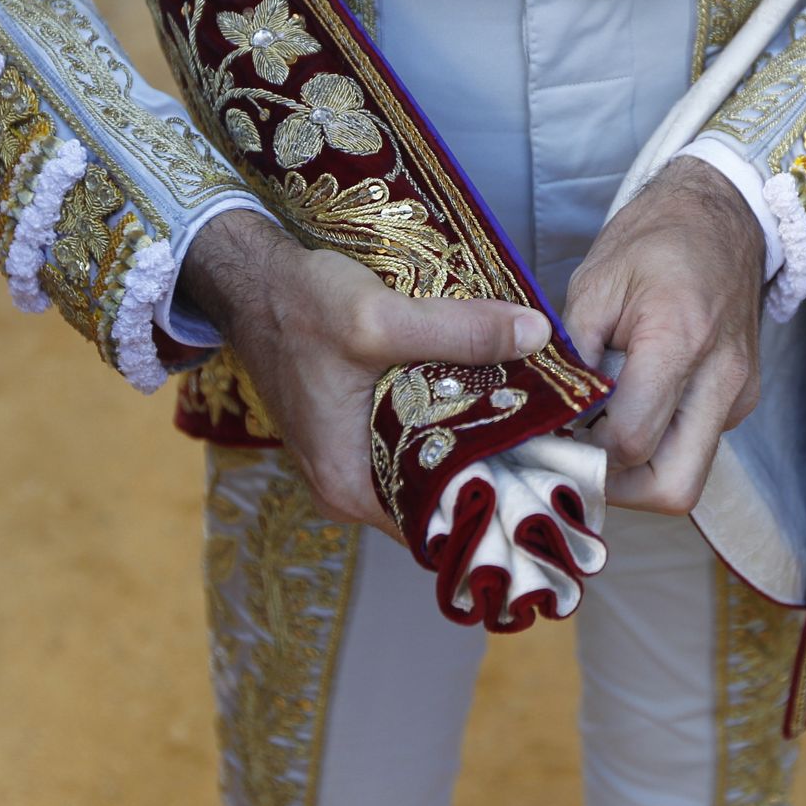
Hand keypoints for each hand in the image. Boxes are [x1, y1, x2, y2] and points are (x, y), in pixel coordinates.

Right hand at [179, 211, 552, 540]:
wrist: (252, 281)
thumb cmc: (298, 306)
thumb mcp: (379, 316)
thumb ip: (459, 331)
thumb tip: (537, 336)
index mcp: (351, 487)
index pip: (441, 523)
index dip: (497, 501)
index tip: (548, 472)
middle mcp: (350, 489)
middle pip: (441, 496)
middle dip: (496, 467)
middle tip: (553, 435)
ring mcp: (352, 462)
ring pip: (431, 465)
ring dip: (475, 441)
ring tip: (532, 415)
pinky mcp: (358, 432)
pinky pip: (415, 441)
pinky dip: (448, 422)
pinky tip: (487, 394)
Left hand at [564, 157, 764, 514]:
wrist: (724, 213)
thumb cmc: (655, 240)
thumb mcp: (594, 284)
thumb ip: (573, 357)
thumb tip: (550, 417)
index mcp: (679, 340)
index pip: (631, 441)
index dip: (584, 452)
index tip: (551, 438)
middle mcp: (721, 378)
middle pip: (674, 487)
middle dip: (619, 488)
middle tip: (577, 458)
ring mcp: (740, 394)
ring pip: (689, 474)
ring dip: (639, 469)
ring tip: (599, 432)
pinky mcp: (744, 399)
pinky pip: (699, 446)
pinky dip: (661, 442)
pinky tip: (632, 408)